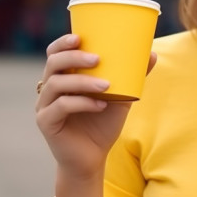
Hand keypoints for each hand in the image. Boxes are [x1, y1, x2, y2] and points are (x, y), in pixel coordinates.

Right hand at [35, 34, 157, 181]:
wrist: (92, 159)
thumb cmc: (103, 124)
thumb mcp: (121, 98)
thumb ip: (132, 76)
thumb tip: (151, 53)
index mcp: (63, 78)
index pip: (55, 53)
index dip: (63, 42)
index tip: (80, 37)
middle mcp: (49, 89)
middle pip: (53, 64)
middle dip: (74, 58)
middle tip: (98, 59)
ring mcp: (44, 106)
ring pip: (56, 84)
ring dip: (82, 81)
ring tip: (106, 85)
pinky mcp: (46, 123)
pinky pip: (60, 107)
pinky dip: (81, 103)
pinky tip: (100, 105)